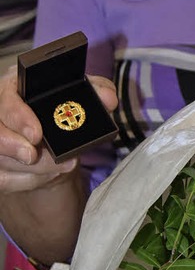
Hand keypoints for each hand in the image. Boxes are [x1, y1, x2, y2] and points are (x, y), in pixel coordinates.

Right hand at [0, 67, 117, 194]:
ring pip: (1, 160)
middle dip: (13, 147)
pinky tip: (50, 175)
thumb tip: (109, 99)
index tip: (36, 134)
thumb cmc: (63, 107)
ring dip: (31, 168)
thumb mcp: (80, 92)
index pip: (7, 99)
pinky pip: (5, 180)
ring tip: (60, 168)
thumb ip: (97, 89)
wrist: (56, 136)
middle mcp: (0, 113)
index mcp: (15, 87)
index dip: (18, 116)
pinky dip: (28, 181)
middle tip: (33, 156)